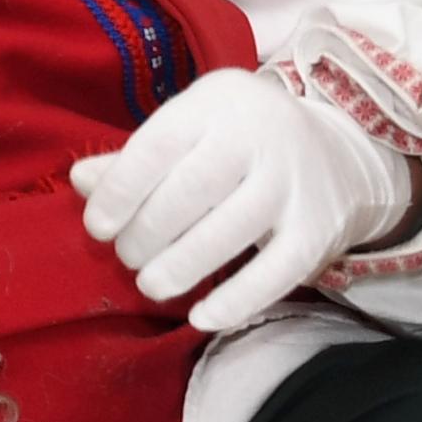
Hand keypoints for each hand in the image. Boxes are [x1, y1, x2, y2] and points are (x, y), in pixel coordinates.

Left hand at [72, 66, 416, 332]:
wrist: (342, 154)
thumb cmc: (239, 141)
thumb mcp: (190, 129)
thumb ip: (135, 158)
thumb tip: (80, 181)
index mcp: (216, 103)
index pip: (157, 145)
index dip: (121, 190)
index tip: (97, 226)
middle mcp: (260, 136)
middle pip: (192, 190)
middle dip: (147, 231)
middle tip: (127, 255)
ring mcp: (294, 184)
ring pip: (231, 230)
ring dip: (182, 265)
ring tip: (151, 284)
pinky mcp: (319, 230)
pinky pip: (277, 271)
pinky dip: (237, 300)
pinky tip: (201, 318)